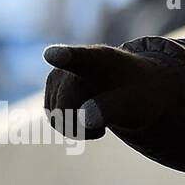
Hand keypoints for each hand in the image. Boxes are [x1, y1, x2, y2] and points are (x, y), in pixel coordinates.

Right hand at [42, 43, 174, 139]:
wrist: (129, 91)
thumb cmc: (134, 94)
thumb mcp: (133, 102)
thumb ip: (111, 109)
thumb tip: (85, 119)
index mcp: (98, 58)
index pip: (78, 57)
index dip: (64, 56)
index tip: (53, 55)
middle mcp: (71, 63)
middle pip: (65, 108)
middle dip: (84, 123)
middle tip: (111, 114)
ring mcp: (57, 77)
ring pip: (58, 119)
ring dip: (82, 127)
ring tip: (102, 111)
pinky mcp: (51, 93)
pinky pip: (57, 123)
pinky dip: (76, 129)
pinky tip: (90, 115)